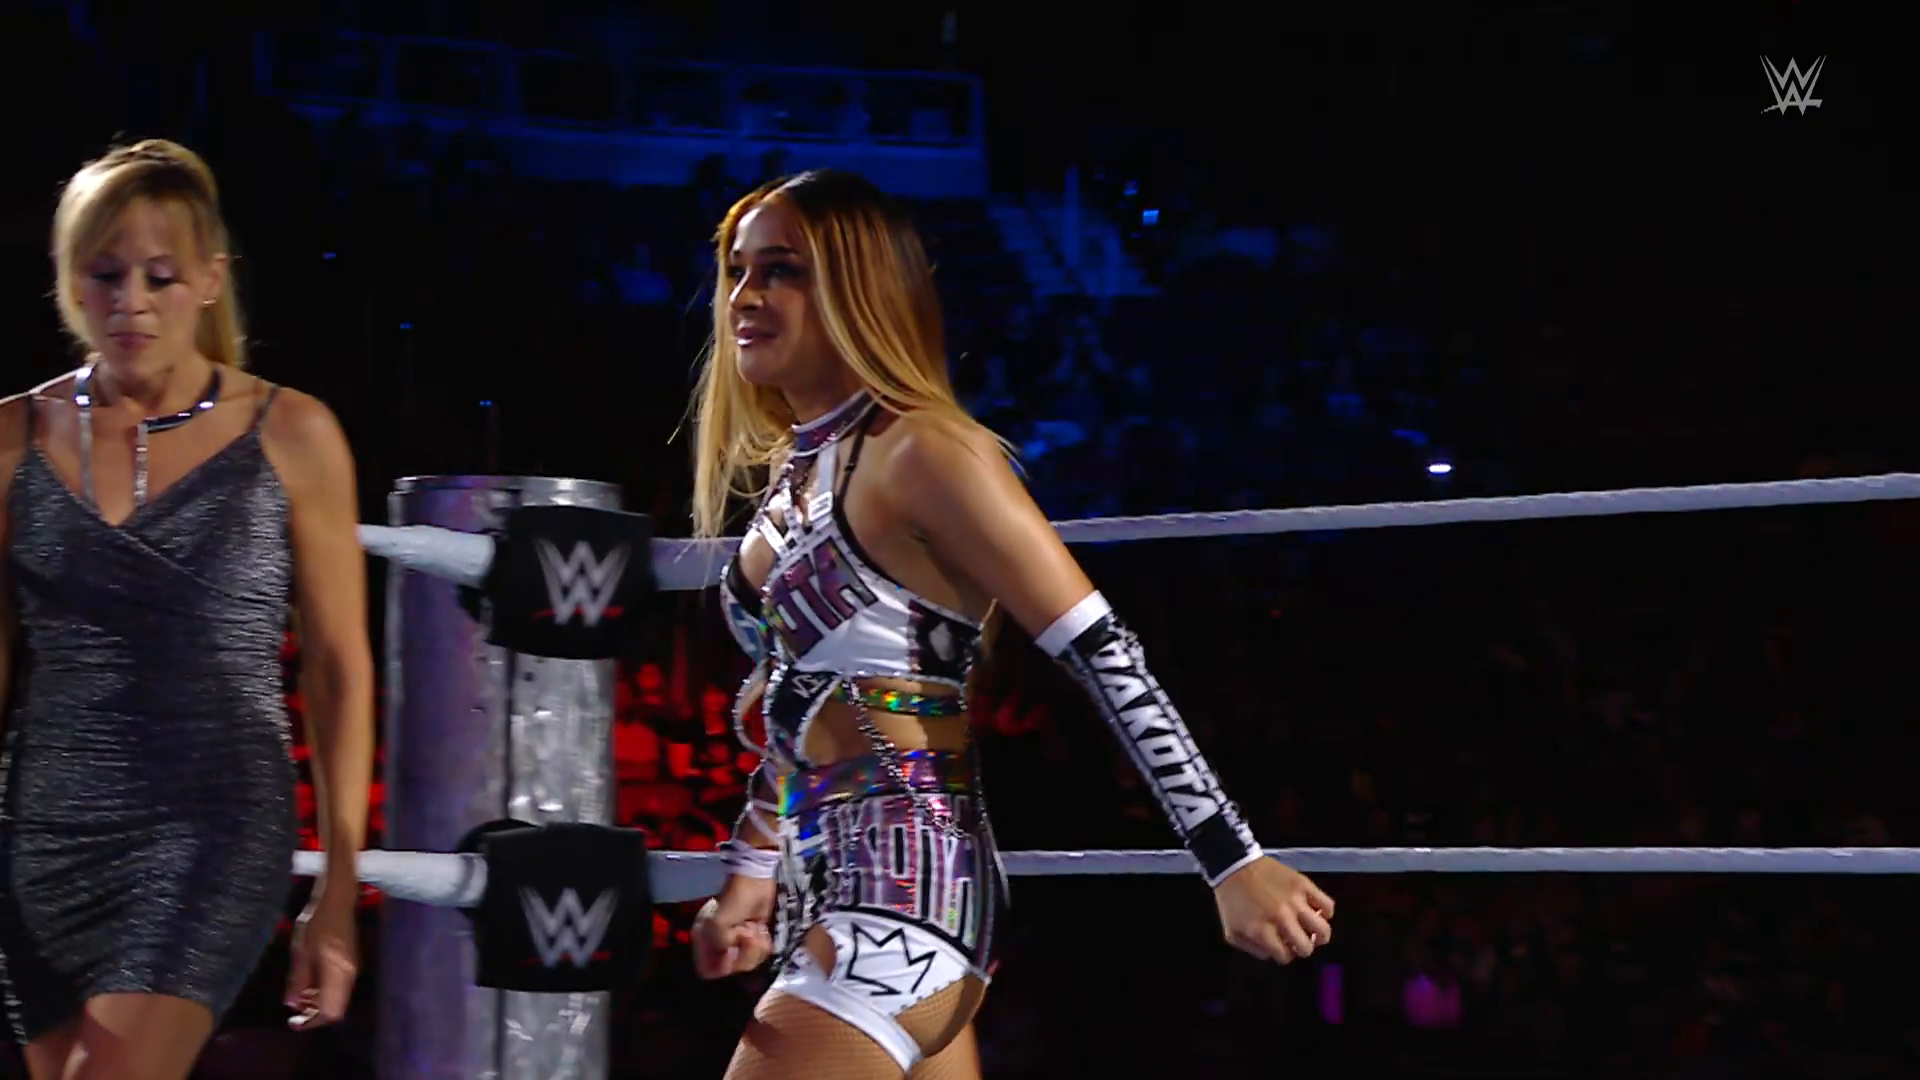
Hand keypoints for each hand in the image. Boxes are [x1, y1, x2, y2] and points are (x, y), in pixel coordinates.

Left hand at [286, 881, 359, 1030]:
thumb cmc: (316, 922)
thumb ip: (297, 980)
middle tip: (294, 1011)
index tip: (293, 1021)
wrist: (337, 899)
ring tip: (299, 996)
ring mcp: (352, 970)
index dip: (312, 1022)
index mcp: (338, 973)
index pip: (330, 1012)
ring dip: (318, 1003)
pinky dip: (323, 992)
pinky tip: (310, 983)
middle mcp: (349, 976)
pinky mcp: (350, 964)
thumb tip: (292, 1005)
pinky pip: (339, 988)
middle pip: (336, 1009)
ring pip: (338, 999)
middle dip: (314, 1014)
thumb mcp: (301, 951)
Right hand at [691, 874, 776, 979]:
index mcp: (705, 942)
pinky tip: (761, 930)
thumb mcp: (719, 924)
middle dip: (744, 954)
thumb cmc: (734, 900)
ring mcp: (737, 944)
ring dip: (756, 949)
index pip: (707, 971)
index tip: (732, 952)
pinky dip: (763, 945)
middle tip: (747, 934)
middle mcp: (719, 947)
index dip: (721, 968)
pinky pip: (758, 955)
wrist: (756, 882)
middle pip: (731, 970)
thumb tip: (726, 966)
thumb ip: (719, 947)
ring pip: (747, 964)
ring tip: (755, 930)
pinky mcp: (752, 941)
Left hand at [1213, 857, 1334, 964]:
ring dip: (1321, 935)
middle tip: (1300, 941)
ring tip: (1315, 931)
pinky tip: (1320, 912)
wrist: (1235, 865)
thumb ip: (1252, 949)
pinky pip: (1327, 904)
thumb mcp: (1232, 932)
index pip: (1286, 956)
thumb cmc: (1232, 900)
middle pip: (1307, 947)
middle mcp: (1281, 918)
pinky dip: (1327, 912)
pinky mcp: (1304, 885)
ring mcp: (1295, 901)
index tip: (1284, 948)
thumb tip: (1273, 954)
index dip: (1286, 955)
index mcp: (1263, 931)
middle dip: (1304, 948)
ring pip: (1322, 929)